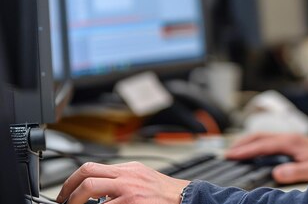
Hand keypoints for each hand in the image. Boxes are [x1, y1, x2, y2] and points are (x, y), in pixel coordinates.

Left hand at [56, 161, 189, 203]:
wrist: (183, 197)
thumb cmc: (163, 192)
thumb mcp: (141, 177)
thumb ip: (120, 178)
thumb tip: (98, 188)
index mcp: (127, 169)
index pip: (91, 168)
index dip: (71, 181)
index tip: (64, 194)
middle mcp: (126, 176)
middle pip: (87, 175)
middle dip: (68, 191)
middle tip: (63, 203)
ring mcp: (128, 190)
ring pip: (91, 189)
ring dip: (76, 202)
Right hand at [225, 132, 307, 183]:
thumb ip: (294, 171)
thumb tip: (276, 173)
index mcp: (291, 142)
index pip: (263, 145)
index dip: (246, 150)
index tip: (231, 155)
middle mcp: (290, 137)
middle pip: (260, 136)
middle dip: (243, 143)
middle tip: (228, 152)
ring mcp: (292, 138)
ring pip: (265, 137)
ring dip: (250, 142)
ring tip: (237, 150)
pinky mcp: (294, 142)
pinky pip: (271, 140)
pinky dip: (259, 144)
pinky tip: (257, 150)